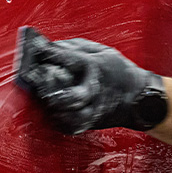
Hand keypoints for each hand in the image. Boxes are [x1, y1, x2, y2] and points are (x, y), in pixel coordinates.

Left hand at [15, 27, 165, 134]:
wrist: (137, 97)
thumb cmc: (115, 70)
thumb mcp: (99, 51)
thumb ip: (73, 49)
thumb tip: (45, 48)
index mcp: (98, 68)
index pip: (73, 60)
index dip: (51, 53)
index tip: (34, 46)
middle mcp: (95, 92)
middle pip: (74, 95)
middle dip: (53, 87)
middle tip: (36, 77)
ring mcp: (93, 111)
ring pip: (71, 116)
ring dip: (53, 106)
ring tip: (42, 95)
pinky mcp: (89, 123)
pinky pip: (69, 127)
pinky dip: (57, 119)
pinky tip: (49, 109)